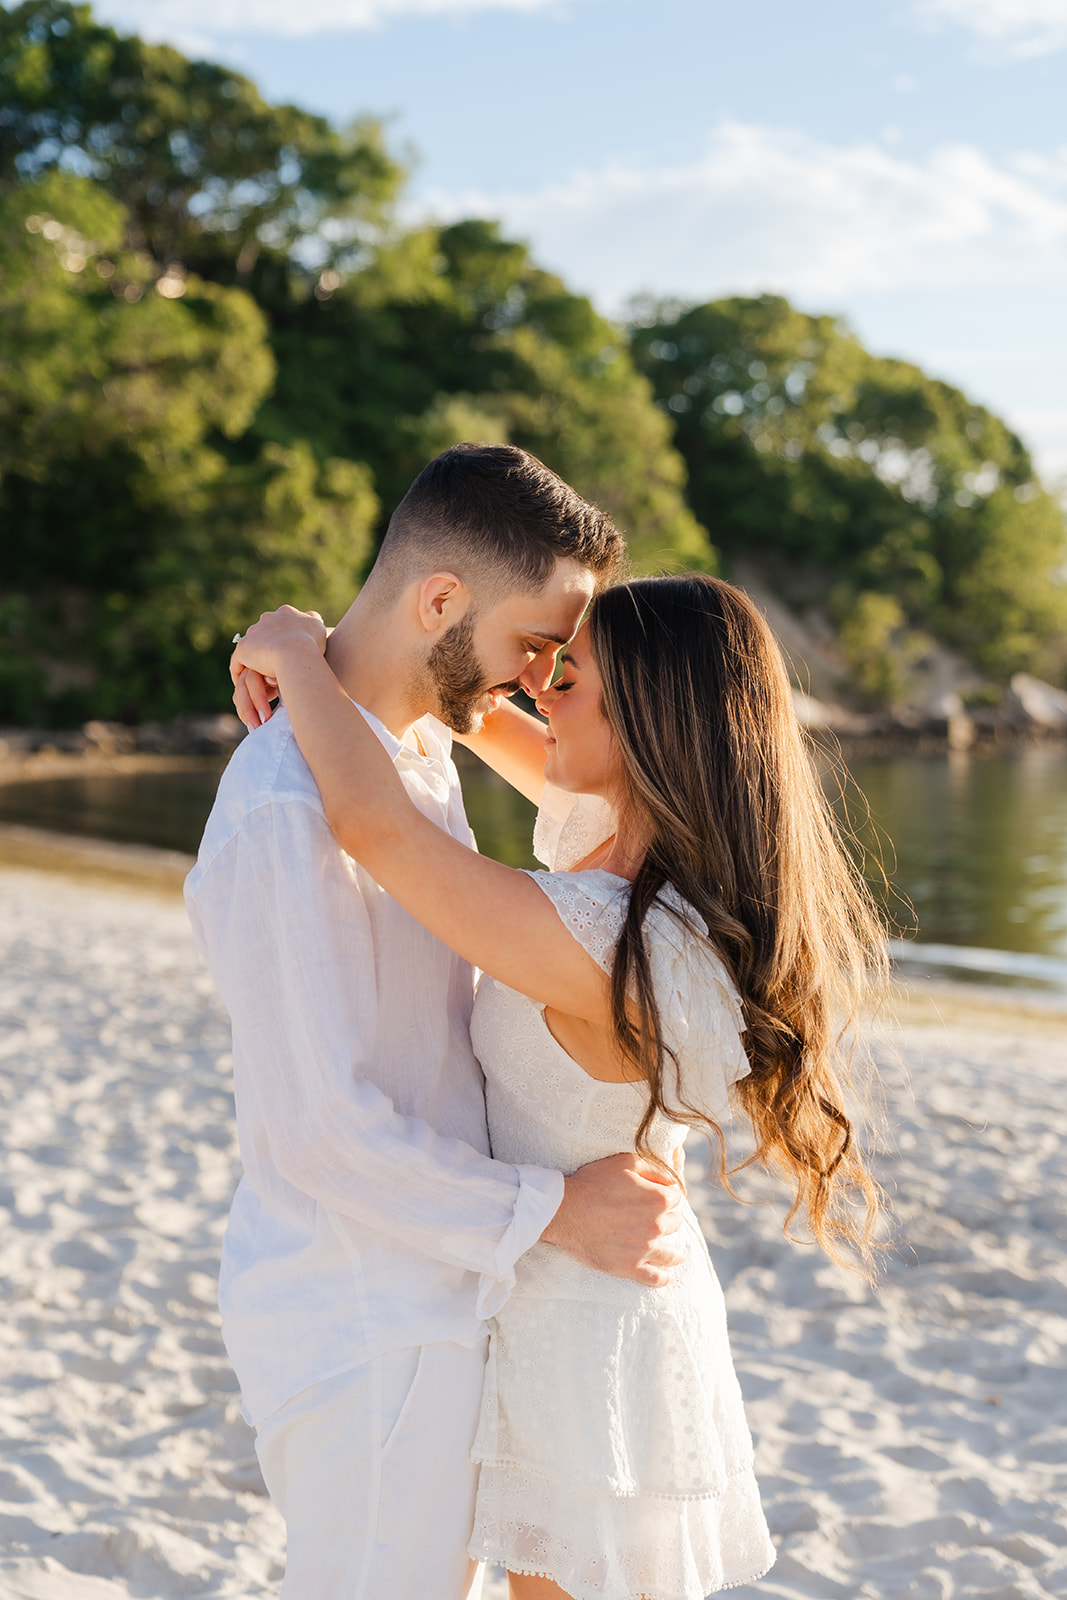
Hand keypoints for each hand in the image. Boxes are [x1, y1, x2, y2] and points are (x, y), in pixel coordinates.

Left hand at [230, 607, 327, 729]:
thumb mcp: (319, 628)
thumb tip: (315, 619)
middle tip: (274, 667)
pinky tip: (246, 685)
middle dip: (268, 647)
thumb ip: (315, 623)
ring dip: (255, 660)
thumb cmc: (312, 643)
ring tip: (259, 679)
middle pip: (265, 633)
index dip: (285, 637)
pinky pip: (238, 663)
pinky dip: (240, 673)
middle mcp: (267, 619)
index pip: (282, 623)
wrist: (295, 653)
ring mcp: (253, 633)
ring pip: (252, 648)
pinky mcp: (243, 648)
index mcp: (285, 613)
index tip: (288, 651)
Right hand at [540, 1151, 685, 1287]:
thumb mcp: (625, 1162)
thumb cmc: (593, 1182)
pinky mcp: (630, 1267)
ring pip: (671, 1255)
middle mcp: (657, 1225)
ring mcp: (644, 1249)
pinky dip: (663, 1278)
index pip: (676, 1198)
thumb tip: (669, 1180)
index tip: (660, 1198)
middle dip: (668, 1219)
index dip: (667, 1195)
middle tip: (656, 1220)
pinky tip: (666, 1276)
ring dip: (674, 1253)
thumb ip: (653, 1169)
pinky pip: (655, 1278)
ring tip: (676, 1256)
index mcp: (658, 1199)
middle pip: (674, 1223)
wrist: (566, 1210)